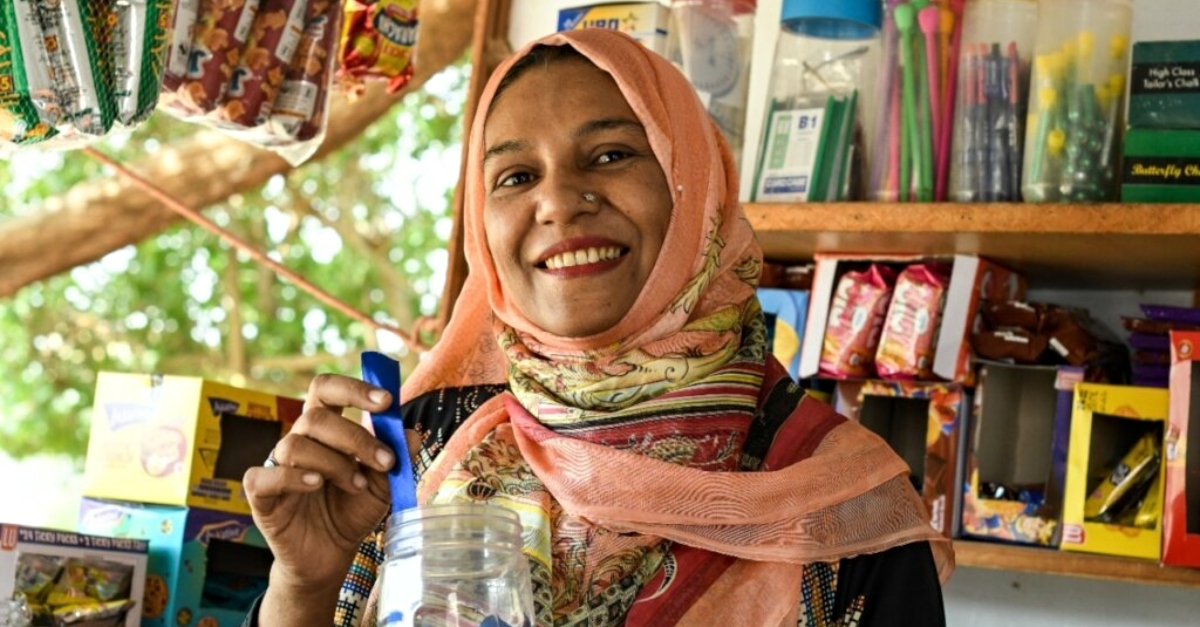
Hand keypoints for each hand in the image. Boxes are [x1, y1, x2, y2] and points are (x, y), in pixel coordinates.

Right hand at [243, 373, 396, 594]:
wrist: (332, 555)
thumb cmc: (353, 511)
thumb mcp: (384, 485)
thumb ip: (396, 459)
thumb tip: (411, 433)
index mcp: (325, 430)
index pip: (326, 390)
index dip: (353, 388)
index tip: (387, 400)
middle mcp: (298, 441)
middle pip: (315, 417)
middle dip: (356, 437)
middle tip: (385, 462)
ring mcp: (277, 466)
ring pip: (295, 445)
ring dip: (334, 464)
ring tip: (355, 485)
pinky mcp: (261, 496)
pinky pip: (264, 475)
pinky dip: (293, 477)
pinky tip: (316, 485)